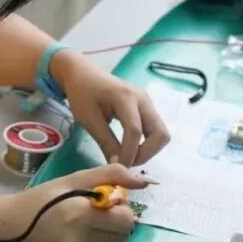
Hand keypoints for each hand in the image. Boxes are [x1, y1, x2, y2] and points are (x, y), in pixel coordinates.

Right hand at [6, 164, 149, 241]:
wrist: (8, 231)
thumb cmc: (40, 200)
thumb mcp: (71, 180)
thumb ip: (109, 175)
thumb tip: (142, 181)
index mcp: (82, 214)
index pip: (126, 219)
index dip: (122, 209)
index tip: (108, 203)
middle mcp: (82, 241)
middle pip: (122, 236)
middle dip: (116, 224)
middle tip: (96, 215)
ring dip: (105, 237)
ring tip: (83, 228)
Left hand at [52, 50, 169, 166]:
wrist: (82, 73)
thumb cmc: (81, 93)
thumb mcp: (88, 119)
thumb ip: (106, 142)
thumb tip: (118, 166)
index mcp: (125, 97)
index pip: (134, 130)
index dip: (129, 153)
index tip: (117, 168)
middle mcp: (142, 98)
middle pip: (160, 133)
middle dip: (146, 153)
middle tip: (127, 164)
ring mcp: (147, 102)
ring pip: (161, 133)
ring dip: (149, 150)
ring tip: (128, 157)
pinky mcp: (147, 107)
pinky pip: (155, 129)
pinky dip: (147, 143)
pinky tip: (130, 148)